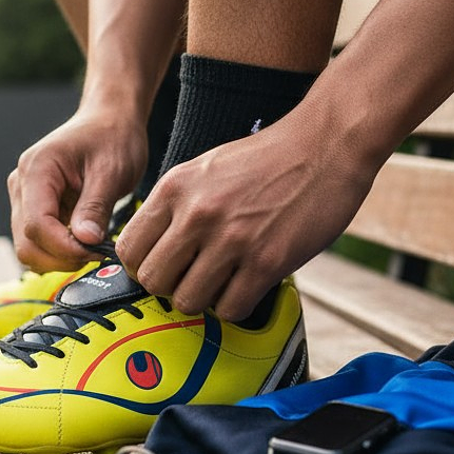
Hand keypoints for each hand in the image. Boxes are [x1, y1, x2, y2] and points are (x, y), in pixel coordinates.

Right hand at [8, 109, 147, 271]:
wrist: (109, 121)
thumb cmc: (112, 137)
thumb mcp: (111, 171)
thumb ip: (95, 207)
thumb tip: (85, 242)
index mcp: (37, 169)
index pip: (36, 224)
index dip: (64, 247)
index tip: (96, 252)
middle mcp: (22, 184)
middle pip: (26, 242)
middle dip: (61, 257)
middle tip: (97, 254)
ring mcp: (24, 197)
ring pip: (29, 246)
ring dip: (59, 257)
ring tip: (93, 247)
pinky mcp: (34, 207)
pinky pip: (38, 241)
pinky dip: (60, 250)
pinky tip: (85, 241)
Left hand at [115, 108, 378, 319]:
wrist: (325, 145)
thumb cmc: (265, 160)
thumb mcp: (203, 170)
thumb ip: (175, 206)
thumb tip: (152, 249)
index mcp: (174, 189)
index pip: (128, 249)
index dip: (141, 266)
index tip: (161, 267)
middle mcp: (196, 214)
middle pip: (153, 280)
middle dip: (169, 287)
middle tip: (191, 279)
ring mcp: (231, 239)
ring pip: (187, 301)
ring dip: (202, 300)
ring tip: (220, 283)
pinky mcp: (266, 261)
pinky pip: (230, 308)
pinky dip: (235, 305)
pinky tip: (245, 285)